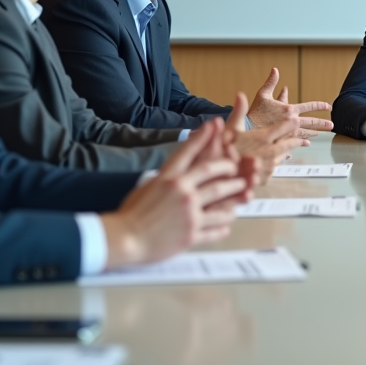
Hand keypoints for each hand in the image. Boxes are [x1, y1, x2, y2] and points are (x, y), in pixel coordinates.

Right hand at [102, 120, 247, 269]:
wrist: (124, 239)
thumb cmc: (131, 213)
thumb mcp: (148, 186)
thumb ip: (167, 178)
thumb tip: (179, 170)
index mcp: (169, 178)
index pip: (190, 152)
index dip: (204, 137)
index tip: (215, 125)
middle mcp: (183, 192)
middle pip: (216, 176)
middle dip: (232, 172)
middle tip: (238, 173)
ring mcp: (190, 214)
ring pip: (223, 204)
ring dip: (234, 200)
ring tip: (241, 197)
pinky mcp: (192, 235)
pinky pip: (217, 229)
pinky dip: (224, 226)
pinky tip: (226, 225)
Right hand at [225, 116, 304, 185]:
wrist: (222, 176)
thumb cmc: (224, 152)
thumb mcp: (230, 129)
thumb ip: (238, 111)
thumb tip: (240, 94)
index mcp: (263, 137)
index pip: (282, 127)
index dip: (290, 123)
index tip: (297, 119)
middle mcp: (269, 151)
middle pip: (288, 143)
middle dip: (297, 139)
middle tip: (306, 139)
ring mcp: (269, 165)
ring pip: (283, 156)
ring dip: (288, 151)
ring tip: (293, 150)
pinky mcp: (266, 177)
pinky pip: (275, 167)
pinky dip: (277, 162)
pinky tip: (277, 161)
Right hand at [230, 87, 332, 142]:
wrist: (246, 129)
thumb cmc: (254, 112)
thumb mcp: (262, 95)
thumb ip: (271, 82)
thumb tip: (275, 69)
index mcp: (289, 109)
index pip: (310, 106)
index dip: (320, 105)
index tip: (329, 107)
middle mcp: (292, 121)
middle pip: (311, 122)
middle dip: (323, 124)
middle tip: (332, 125)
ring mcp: (289, 133)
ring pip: (305, 133)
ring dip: (313, 133)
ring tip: (319, 134)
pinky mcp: (284, 142)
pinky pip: (296, 142)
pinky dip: (302, 141)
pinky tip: (306, 143)